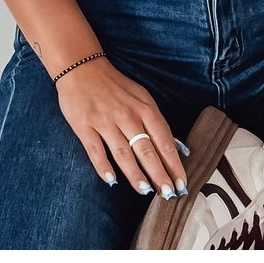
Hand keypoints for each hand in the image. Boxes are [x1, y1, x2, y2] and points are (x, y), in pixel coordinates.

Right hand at [56, 58, 188, 197]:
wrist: (82, 68)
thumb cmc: (116, 87)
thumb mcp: (142, 98)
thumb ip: (157, 123)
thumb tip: (178, 148)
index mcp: (144, 108)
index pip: (164, 140)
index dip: (174, 163)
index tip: (181, 183)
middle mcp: (127, 116)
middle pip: (146, 149)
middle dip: (159, 173)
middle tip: (168, 194)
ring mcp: (105, 121)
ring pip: (123, 152)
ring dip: (135, 174)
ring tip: (145, 191)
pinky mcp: (84, 126)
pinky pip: (95, 150)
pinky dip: (103, 165)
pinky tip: (111, 180)